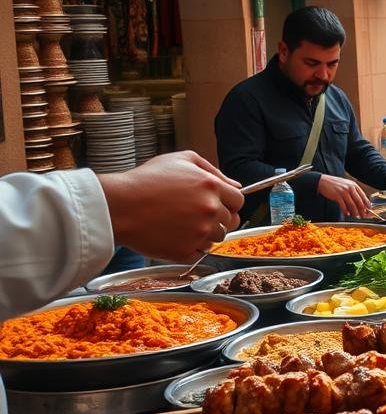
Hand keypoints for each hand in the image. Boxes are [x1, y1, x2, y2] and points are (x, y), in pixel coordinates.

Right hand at [97, 151, 243, 262]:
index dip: (229, 203)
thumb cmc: (146, 180)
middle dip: (219, 219)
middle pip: (231, 222)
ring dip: (205, 234)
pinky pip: (200, 254)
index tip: (217, 204)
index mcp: (212, 187)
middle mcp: (210, 210)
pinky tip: (175, 237)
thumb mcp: (182, 159)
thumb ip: (213, 170)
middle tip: (197, 216)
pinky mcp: (185, 251)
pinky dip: (191, 248)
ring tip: (182, 225)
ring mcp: (199, 233)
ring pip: (216, 239)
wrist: (118, 205)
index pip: (239, 201)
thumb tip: (235, 185)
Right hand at [317, 174, 372, 217]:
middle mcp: (350, 187)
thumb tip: (359, 202)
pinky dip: (346, 211)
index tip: (369, 209)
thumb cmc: (335, 184)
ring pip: (352, 204)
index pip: (363, 195)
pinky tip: (347, 213)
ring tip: (356, 216)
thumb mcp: (346, 185)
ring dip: (354, 212)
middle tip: (363, 215)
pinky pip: (343, 205)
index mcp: (353, 185)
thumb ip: (353, 192)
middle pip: (358, 201)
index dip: (367, 204)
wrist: (323, 181)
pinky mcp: (337, 195)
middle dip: (362, 210)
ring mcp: (343, 191)